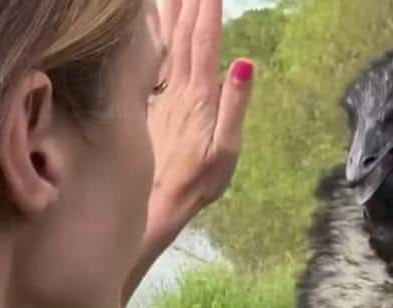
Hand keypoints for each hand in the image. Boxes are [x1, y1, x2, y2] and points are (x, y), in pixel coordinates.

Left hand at [147, 0, 254, 239]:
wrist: (158, 202)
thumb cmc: (199, 181)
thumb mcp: (227, 150)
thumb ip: (234, 105)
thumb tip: (245, 63)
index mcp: (199, 96)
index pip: (205, 43)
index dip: (209, 11)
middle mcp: (177, 88)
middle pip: (183, 35)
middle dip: (190, 2)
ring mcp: (161, 94)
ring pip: (164, 42)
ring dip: (169, 10)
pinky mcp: (150, 102)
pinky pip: (150, 57)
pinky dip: (151, 33)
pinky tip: (147, 20)